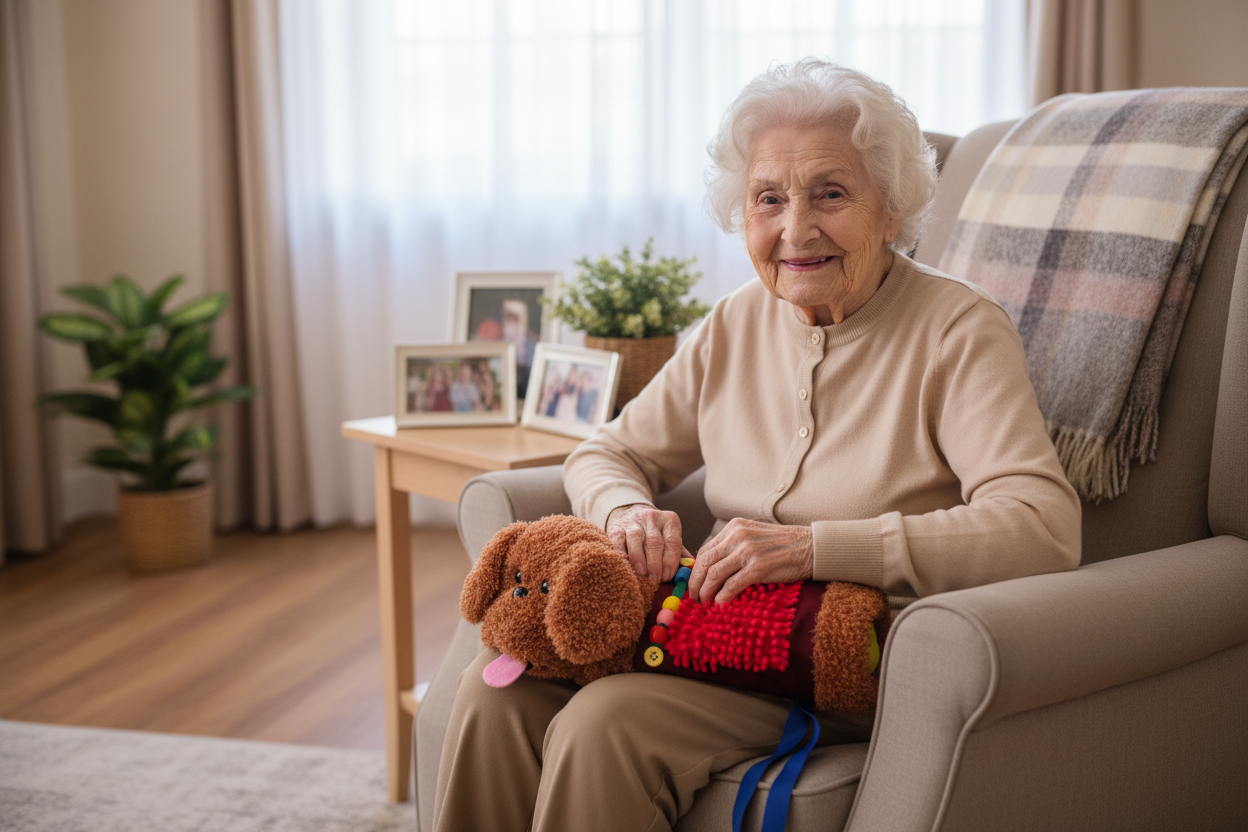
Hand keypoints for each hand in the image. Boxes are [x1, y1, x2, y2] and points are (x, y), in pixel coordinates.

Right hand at [606, 504, 689, 582]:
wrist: (633, 516)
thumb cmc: (656, 535)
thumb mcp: (670, 539)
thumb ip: (680, 554)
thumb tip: (691, 571)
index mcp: (670, 520)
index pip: (673, 542)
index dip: (671, 561)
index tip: (668, 577)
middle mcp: (652, 517)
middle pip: (655, 542)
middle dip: (656, 564)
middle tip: (655, 579)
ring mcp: (633, 521)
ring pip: (636, 540)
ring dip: (639, 559)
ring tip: (642, 574)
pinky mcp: (616, 527)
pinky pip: (618, 541)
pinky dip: (622, 555)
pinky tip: (626, 566)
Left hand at [687, 519, 813, 604]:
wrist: (811, 547)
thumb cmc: (783, 545)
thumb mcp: (753, 537)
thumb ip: (734, 546)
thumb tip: (713, 568)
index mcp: (734, 527)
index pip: (705, 549)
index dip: (696, 570)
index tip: (695, 584)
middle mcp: (737, 536)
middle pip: (704, 562)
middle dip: (695, 582)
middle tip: (694, 597)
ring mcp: (747, 551)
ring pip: (714, 574)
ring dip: (705, 591)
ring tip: (704, 602)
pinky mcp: (758, 567)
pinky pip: (731, 585)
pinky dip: (722, 597)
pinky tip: (720, 604)